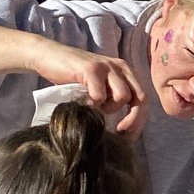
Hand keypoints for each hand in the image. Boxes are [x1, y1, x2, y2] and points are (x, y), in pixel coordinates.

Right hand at [26, 37, 148, 137]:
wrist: (49, 56)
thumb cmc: (75, 78)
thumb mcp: (102, 87)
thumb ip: (115, 98)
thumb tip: (127, 129)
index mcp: (127, 72)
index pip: (145, 99)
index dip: (140, 121)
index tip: (129, 136)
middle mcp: (121, 67)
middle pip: (141, 99)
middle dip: (133, 120)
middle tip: (119, 132)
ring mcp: (107, 66)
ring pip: (122, 97)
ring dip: (109, 108)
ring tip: (95, 106)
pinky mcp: (91, 68)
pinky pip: (100, 95)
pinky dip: (93, 103)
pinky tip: (84, 101)